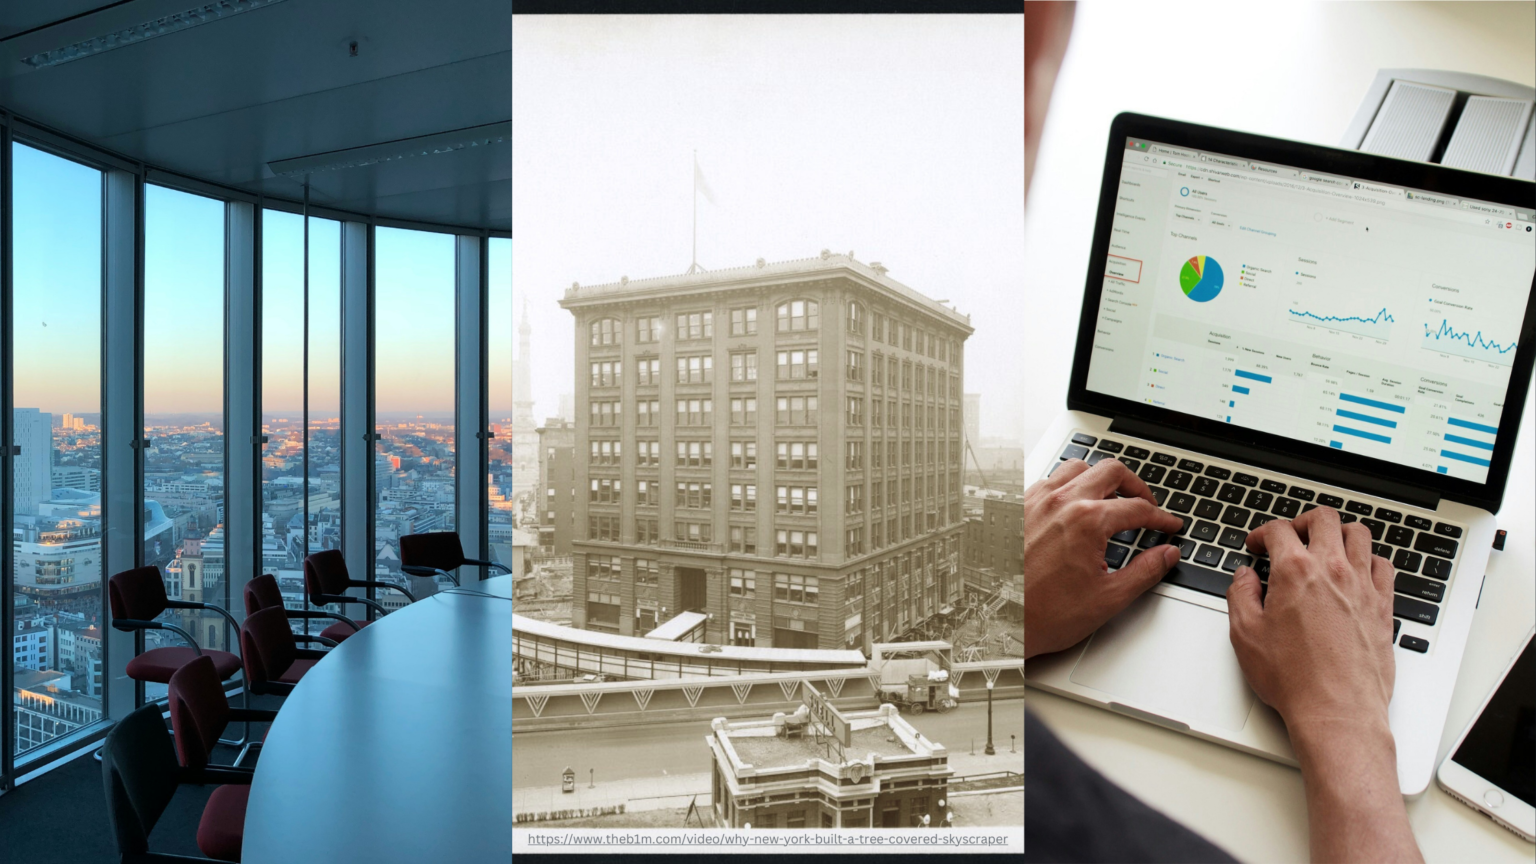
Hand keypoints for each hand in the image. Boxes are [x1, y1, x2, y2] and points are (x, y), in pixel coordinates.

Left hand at [1024, 458, 1184, 658]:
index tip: (1169, 525)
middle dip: (1136, 486)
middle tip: (1147, 505)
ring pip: (1077, 469)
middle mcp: (1060, 502)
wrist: (997, 621)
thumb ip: (1144, 572)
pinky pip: (1048, 481)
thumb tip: (1167, 555)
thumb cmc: (1042, 614)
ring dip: (1100, 479)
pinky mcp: (1016, 508)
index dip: (1161, 518)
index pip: (1138, 508)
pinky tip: (1072, 506)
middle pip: (1111, 472)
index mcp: (1086, 521)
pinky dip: (1068, 486)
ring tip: (1111, 499)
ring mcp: (1034, 501)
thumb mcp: (1107, 599)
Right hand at [1227, 506, 1395, 730]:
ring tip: (1326, 546)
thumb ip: (1240, 595)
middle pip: (1324, 519)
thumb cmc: (1294, 678)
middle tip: (1291, 536)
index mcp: (1295, 572)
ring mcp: (1363, 586)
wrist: (1337, 710)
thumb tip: (1245, 577)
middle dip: (1302, 522)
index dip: (1262, 534)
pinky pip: (1383, 565)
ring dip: (1338, 533)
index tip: (1257, 546)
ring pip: (1359, 533)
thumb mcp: (1246, 635)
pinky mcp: (1383, 606)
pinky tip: (1357, 571)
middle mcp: (1333, 571)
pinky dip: (1368, 559)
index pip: (1279, 530)